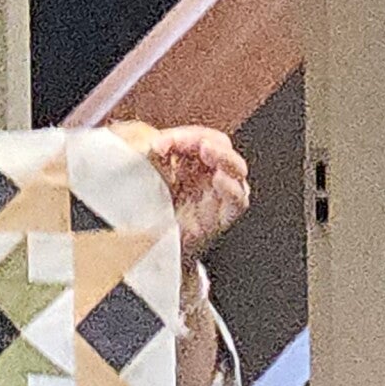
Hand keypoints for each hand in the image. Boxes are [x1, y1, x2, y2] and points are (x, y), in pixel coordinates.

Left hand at [143, 125, 250, 265]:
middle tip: (188, 142)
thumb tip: (157, 141)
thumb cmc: (147, 214)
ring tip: (206, 150)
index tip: (163, 144)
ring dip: (223, 157)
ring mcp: (217, 196)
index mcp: (190, 162)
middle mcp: (207, 177)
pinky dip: (231, 188)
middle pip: (221, 147)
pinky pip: (238, 201)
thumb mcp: (146, 175)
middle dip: (205, 141)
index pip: (200, 137)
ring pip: (236, 169)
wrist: (148, 250)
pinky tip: (218, 179)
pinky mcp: (222, 218)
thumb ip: (155, 155)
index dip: (186, 136)